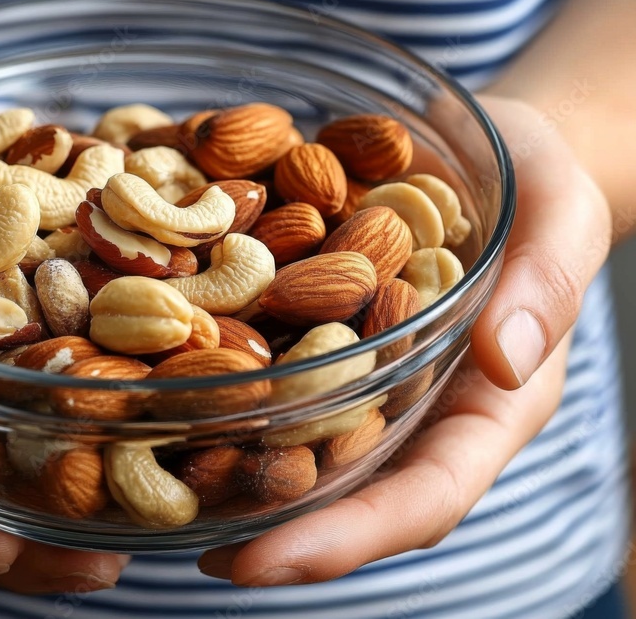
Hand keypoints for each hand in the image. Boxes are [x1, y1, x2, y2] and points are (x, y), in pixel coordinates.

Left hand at [197, 96, 611, 585]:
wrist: (494, 155)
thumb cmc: (541, 188)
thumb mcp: (560, 220)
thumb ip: (545, 285)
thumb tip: (505, 357)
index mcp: (482, 407)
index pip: (422, 498)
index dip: (345, 539)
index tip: (261, 565)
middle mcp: (414, 409)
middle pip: (347, 491)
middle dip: (275, 530)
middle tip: (198, 553)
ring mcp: (366, 376)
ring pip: (303, 444)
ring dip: (235, 474)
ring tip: (159, 495)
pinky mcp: (325, 333)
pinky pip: (277, 371)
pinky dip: (223, 387)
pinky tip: (161, 386)